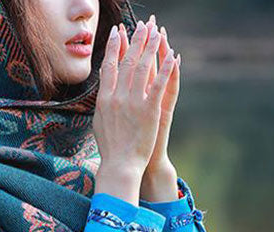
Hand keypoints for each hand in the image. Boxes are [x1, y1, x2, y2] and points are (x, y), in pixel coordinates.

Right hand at [92, 18, 176, 205]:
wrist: (120, 166)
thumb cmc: (110, 149)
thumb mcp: (99, 123)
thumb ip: (102, 105)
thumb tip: (103, 93)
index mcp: (104, 98)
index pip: (109, 65)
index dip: (115, 46)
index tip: (118, 31)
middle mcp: (118, 97)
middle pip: (128, 61)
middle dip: (136, 40)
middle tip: (143, 24)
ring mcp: (134, 103)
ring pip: (143, 68)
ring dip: (151, 48)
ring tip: (157, 32)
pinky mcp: (149, 111)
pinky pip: (159, 85)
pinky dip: (166, 70)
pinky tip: (173, 56)